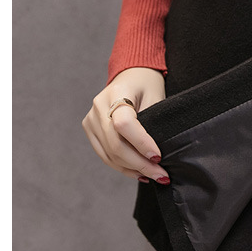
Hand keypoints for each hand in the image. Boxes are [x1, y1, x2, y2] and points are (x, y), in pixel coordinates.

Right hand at [82, 67, 170, 184]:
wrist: (131, 74)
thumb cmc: (147, 84)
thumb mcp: (156, 96)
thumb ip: (154, 122)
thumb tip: (156, 155)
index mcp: (116, 92)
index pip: (124, 124)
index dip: (141, 143)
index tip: (158, 156)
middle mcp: (99, 107)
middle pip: (115, 144)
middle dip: (140, 163)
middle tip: (161, 174)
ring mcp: (91, 119)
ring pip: (109, 154)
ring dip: (132, 169)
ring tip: (153, 175)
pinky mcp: (90, 129)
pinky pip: (105, 154)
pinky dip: (122, 166)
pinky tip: (139, 173)